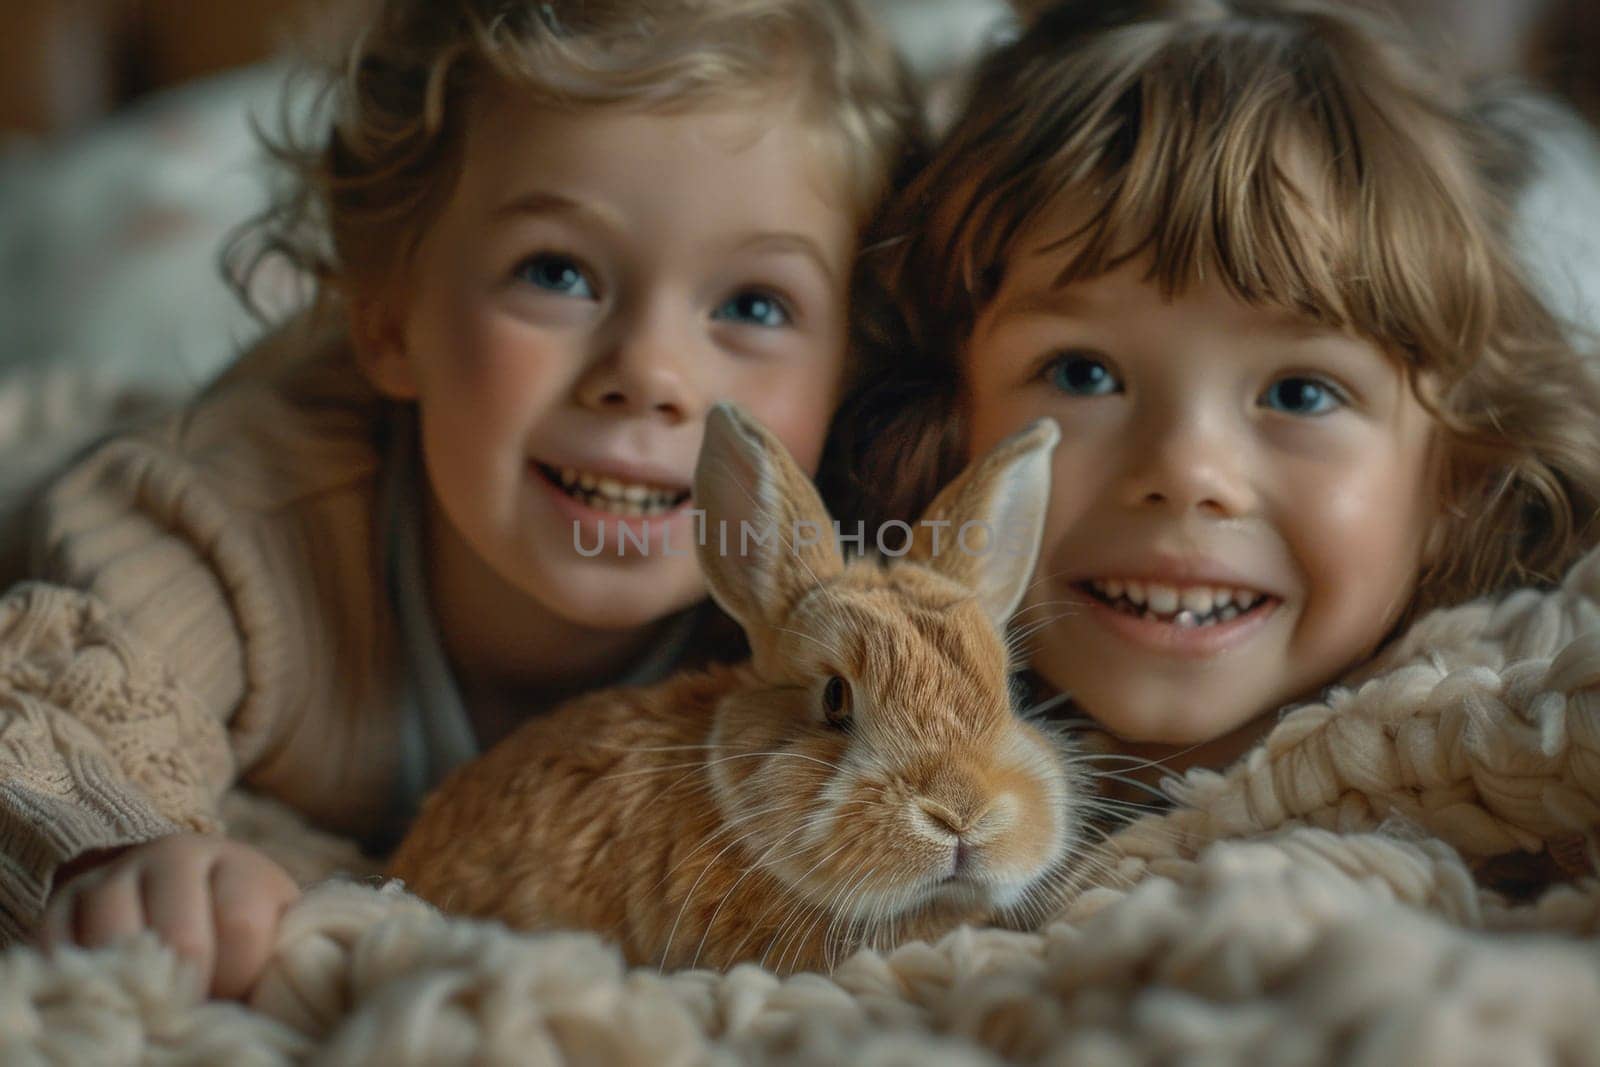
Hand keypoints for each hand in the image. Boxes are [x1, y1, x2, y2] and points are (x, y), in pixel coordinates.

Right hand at [39, 833, 300, 999]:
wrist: (183, 886)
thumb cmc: (237, 927)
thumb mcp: (274, 929)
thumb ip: (277, 956)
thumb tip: (259, 1013)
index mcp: (235, 862)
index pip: (241, 924)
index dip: (239, 975)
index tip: (237, 992)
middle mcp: (172, 854)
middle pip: (179, 938)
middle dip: (190, 989)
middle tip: (191, 1011)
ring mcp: (113, 874)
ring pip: (115, 941)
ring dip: (135, 989)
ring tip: (149, 1011)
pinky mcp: (63, 901)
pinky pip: (57, 949)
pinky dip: (78, 984)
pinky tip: (104, 1001)